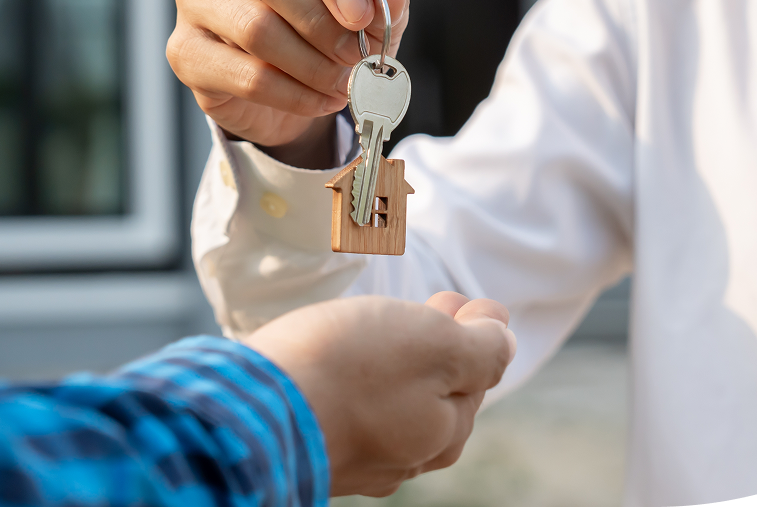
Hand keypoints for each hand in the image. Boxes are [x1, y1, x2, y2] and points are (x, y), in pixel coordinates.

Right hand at [167, 0, 410, 160]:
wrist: (285, 83)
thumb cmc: (323, 26)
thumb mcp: (365, 9)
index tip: (360, 13)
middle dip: (321, 22)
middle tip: (355, 55)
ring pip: (254, 28)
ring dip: (312, 65)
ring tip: (343, 83)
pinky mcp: (186, 50)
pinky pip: (245, 75)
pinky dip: (294, 95)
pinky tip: (320, 100)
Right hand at [244, 292, 515, 496]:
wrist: (251, 410)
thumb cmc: (350, 371)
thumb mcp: (436, 346)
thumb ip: (481, 348)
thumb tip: (505, 341)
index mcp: (444, 434)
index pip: (477, 376)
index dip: (477, 331)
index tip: (464, 297)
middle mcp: (404, 458)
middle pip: (435, 394)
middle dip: (441, 345)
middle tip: (439, 302)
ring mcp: (355, 458)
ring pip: (391, 402)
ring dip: (399, 360)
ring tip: (392, 323)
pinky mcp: (310, 446)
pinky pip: (349, 409)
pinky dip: (358, 378)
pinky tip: (343, 359)